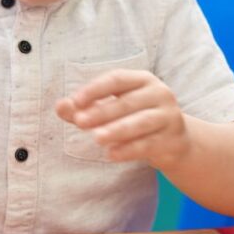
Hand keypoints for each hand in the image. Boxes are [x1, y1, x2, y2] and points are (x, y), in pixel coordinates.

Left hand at [55, 70, 189, 169]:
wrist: (173, 141)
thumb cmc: (134, 117)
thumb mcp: (110, 109)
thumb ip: (84, 107)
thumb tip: (60, 106)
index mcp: (142, 80)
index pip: (116, 79)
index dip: (95, 89)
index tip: (76, 101)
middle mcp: (159, 94)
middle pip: (127, 102)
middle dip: (102, 112)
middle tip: (79, 122)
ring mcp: (168, 117)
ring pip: (140, 122)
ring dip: (117, 130)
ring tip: (96, 138)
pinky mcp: (172, 140)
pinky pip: (148, 144)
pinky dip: (128, 150)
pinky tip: (111, 154)